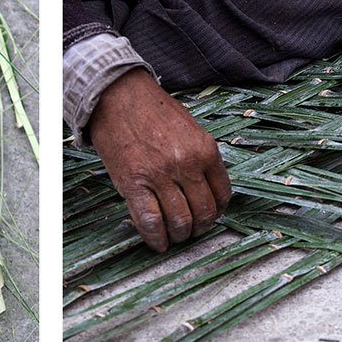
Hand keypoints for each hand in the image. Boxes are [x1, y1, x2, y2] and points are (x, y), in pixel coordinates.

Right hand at [88, 67, 230, 252]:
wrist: (119, 97)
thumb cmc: (154, 112)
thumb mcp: (191, 130)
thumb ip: (201, 159)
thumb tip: (207, 193)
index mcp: (205, 150)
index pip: (222, 195)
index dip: (217, 212)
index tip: (210, 217)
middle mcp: (186, 164)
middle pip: (203, 213)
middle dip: (200, 228)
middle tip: (192, 231)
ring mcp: (160, 176)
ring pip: (180, 221)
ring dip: (179, 236)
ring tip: (175, 237)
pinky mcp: (134, 184)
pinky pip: (150, 221)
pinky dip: (156, 238)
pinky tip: (158, 244)